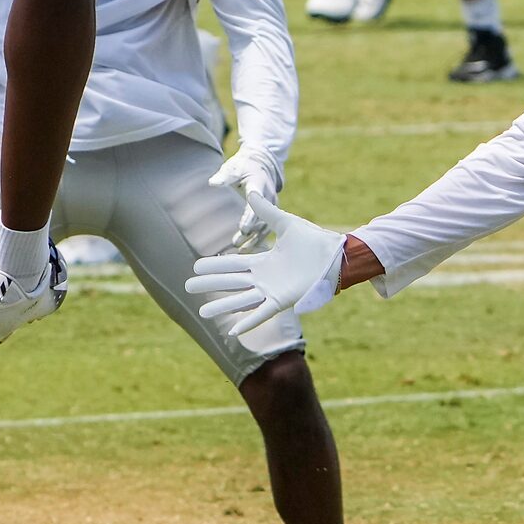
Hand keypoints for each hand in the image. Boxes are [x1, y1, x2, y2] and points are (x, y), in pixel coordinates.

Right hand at [185, 192, 344, 334]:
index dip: (215, 266)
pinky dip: (248, 321)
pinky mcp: (283, 301)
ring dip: (222, 306)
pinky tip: (233, 330)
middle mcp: (264, 278)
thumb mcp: (286, 223)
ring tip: (202, 313)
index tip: (196, 266)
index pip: (233, 264)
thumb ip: (267, 212)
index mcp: (264, 261)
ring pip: (241, 300)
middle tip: (188, 286)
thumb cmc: (314, 240)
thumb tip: (251, 193)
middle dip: (210, 285)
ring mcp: (272, 291)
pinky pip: (262, 313)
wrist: (334, 255)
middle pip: (231, 282)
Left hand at [209, 144, 281, 249]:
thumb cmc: (243, 166)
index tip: (244, 230)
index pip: (256, 203)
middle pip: (262, 218)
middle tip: (237, 244)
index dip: (251, 217)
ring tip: (240, 250)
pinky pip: (267, 228)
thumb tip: (213, 183)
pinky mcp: (272, 213)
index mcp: (259, 185)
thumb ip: (224, 176)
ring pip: (266, 226)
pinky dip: (258, 239)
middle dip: (251, 232)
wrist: (261, 164)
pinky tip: (247, 250)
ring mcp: (272, 206)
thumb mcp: (233, 167)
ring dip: (254, 239)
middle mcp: (269, 197)